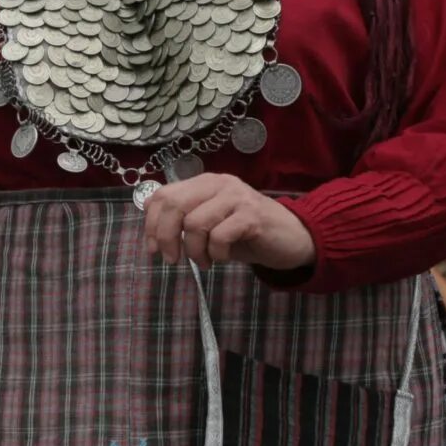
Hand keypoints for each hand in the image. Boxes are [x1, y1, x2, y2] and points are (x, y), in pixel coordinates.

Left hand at [140, 174, 315, 271]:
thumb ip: (185, 221)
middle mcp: (219, 183)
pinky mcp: (252, 215)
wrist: (294, 237)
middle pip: (173, 205)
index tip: (153, 248)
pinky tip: (221, 258)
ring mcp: (236, 197)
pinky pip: (219, 236)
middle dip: (165, 237)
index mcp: (204, 183)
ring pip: (194, 223)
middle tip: (171, 259)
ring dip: (193, 250)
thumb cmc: (247, 233)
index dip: (151, 223)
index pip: (163, 195)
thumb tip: (154, 237)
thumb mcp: (211, 224)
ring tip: (204, 262)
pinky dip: (214, 253)